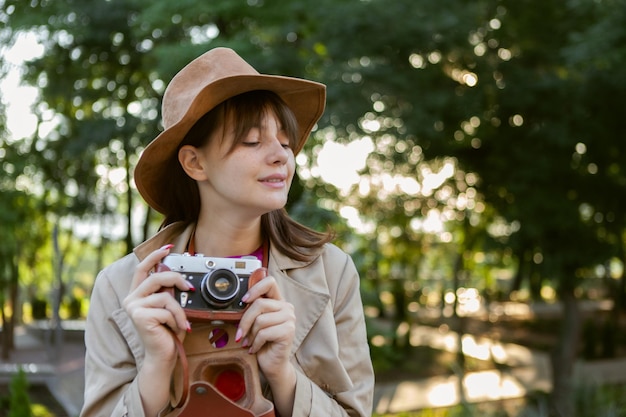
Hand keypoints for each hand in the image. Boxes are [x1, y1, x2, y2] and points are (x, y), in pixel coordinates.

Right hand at [123, 244, 192, 363]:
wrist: (162, 356)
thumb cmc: (167, 332)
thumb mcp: (169, 307)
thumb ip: (168, 292)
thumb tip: (178, 277)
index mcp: (137, 294)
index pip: (142, 269)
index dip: (153, 256)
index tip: (167, 248)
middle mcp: (131, 299)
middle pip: (157, 277)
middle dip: (177, 279)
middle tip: (189, 286)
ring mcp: (133, 308)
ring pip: (165, 297)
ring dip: (179, 310)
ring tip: (182, 322)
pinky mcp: (139, 317)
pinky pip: (166, 310)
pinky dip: (177, 319)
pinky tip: (177, 329)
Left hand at [235, 275, 295, 382]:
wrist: (272, 364)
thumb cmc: (262, 343)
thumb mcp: (255, 323)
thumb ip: (252, 310)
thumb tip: (238, 302)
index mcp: (278, 301)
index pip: (270, 282)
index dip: (255, 288)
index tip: (244, 300)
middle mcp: (286, 307)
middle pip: (259, 304)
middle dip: (244, 321)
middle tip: (239, 334)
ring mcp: (290, 319)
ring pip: (260, 320)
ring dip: (250, 334)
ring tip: (249, 342)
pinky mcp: (288, 331)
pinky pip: (264, 333)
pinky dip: (255, 343)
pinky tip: (254, 349)